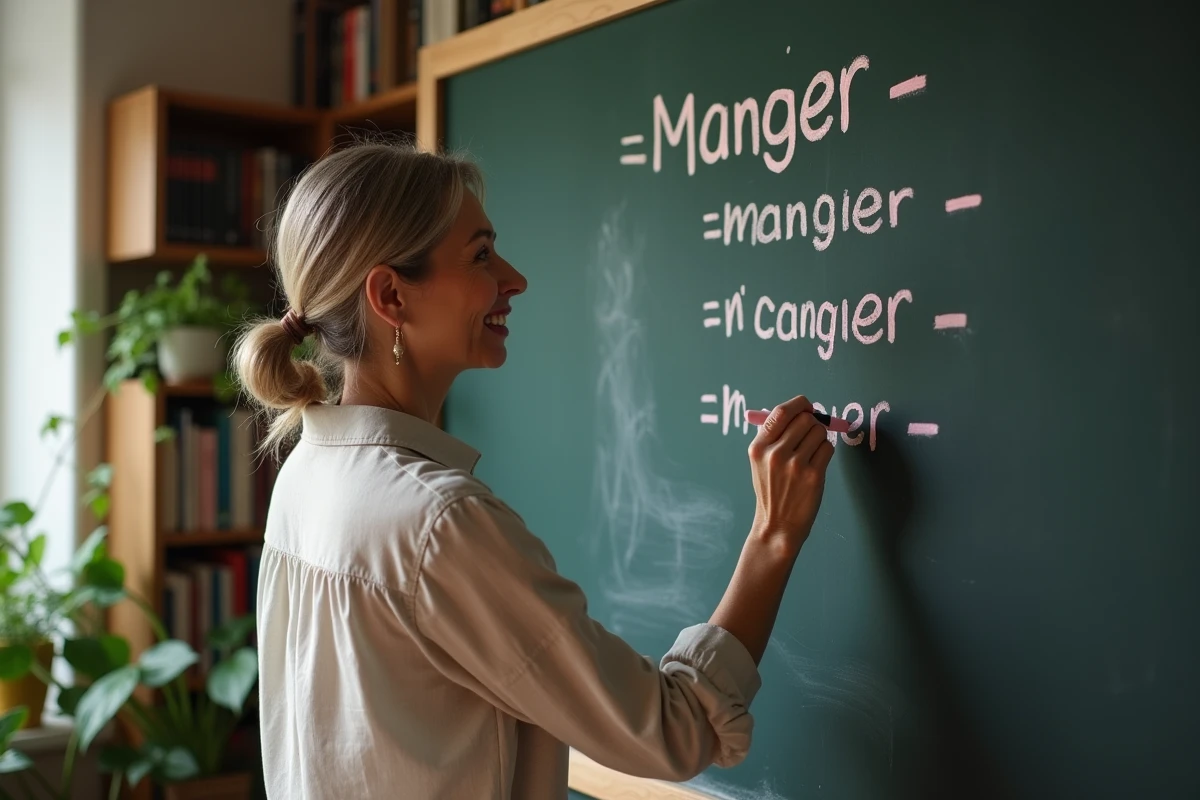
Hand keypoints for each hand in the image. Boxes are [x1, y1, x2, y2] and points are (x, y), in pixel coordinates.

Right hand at [745, 396, 834, 556]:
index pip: (781, 412)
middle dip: (812, 423)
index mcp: (758, 447)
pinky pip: (828, 448)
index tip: (808, 407)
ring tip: (811, 454)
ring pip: (819, 432)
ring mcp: (794, 465)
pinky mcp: (813, 475)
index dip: (799, 404)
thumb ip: (775, 436)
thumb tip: (802, 411)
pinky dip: (826, 452)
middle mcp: (774, 454)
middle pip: (805, 419)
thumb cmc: (772, 491)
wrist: (777, 525)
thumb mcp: (760, 462)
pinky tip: (816, 464)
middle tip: (810, 436)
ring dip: (820, 438)